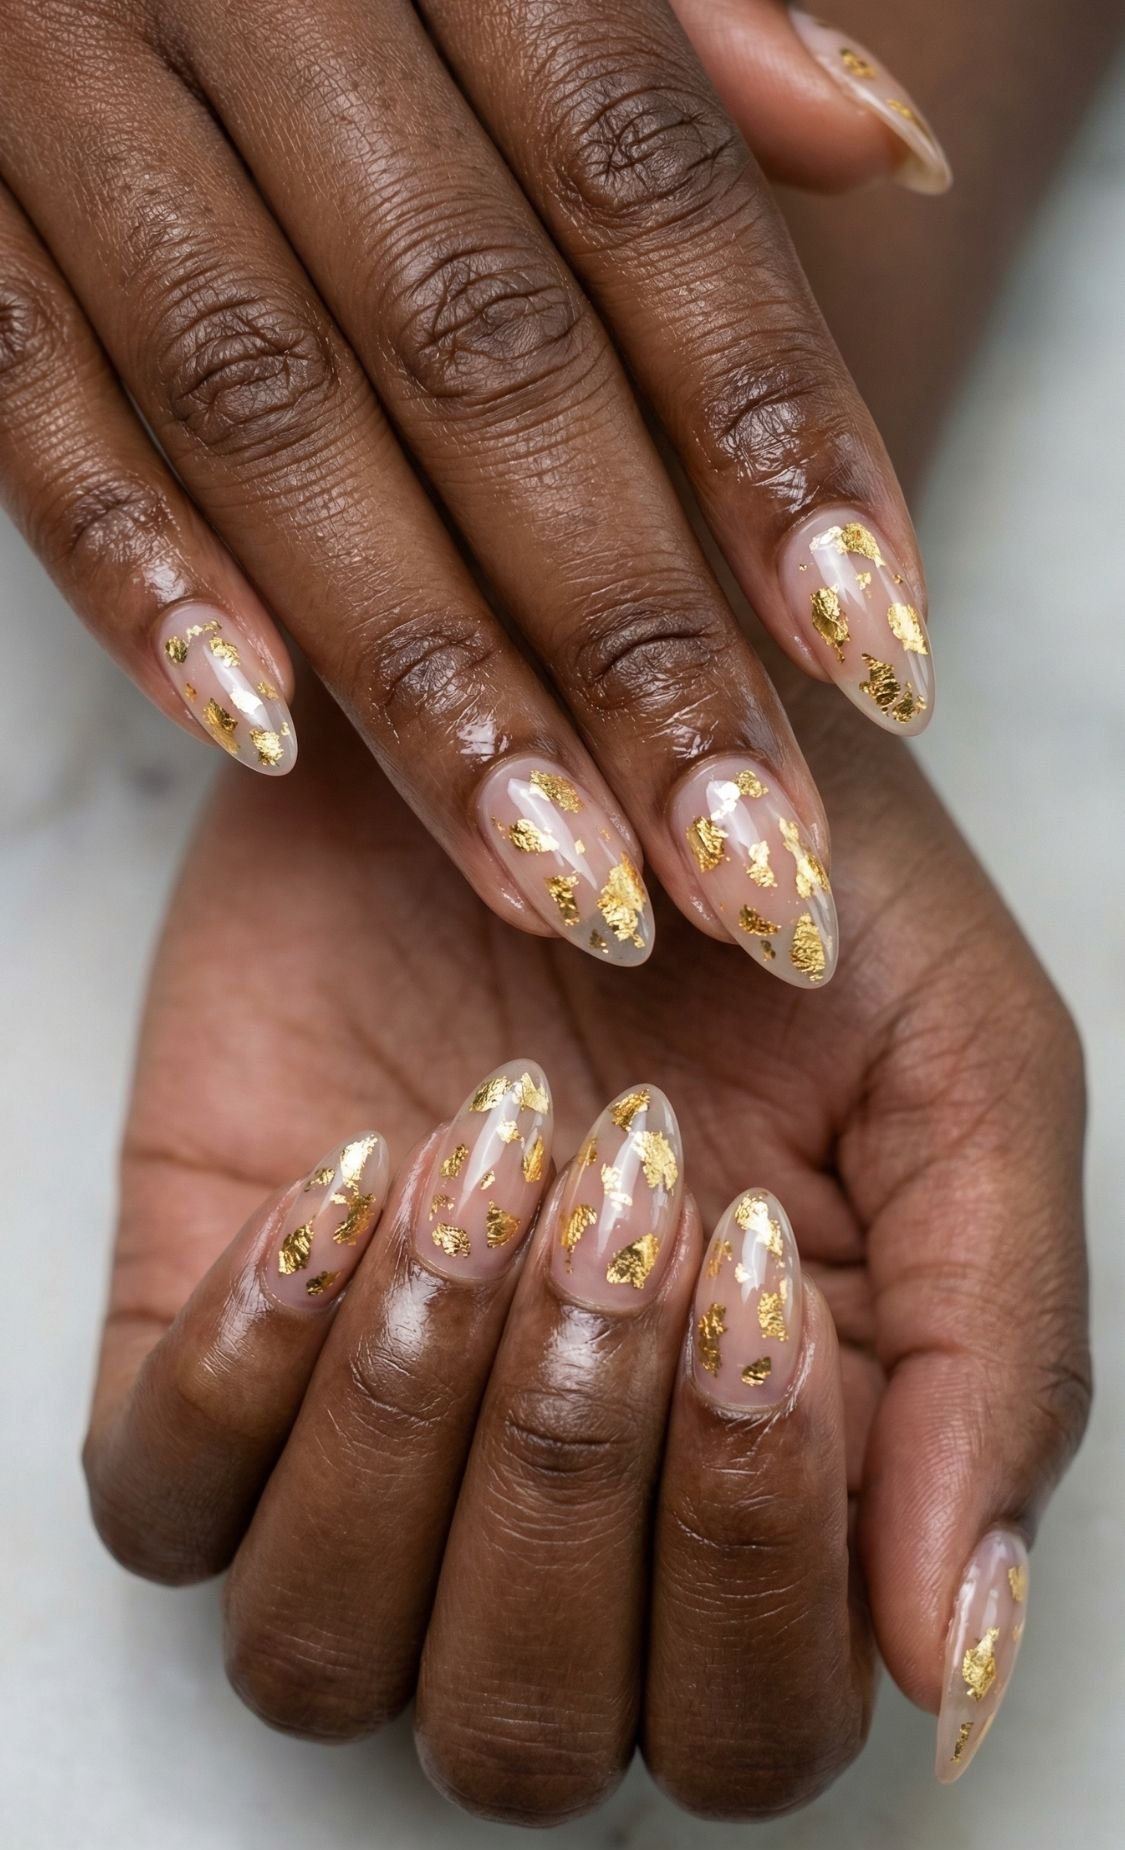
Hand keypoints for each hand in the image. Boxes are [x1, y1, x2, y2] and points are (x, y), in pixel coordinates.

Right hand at [0, 0, 947, 982]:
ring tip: (566, 878)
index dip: (768, 427)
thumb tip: (883, 148)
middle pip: (479, 348)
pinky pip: (23, 395)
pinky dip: (133, 566)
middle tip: (741, 856)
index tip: (871, 653)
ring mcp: (69, 88)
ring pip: (266, 410)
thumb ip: (678, 38)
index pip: (643, 190)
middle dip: (624, 629)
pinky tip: (262, 737)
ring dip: (423, 669)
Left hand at [84, 668, 1088, 1815]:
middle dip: (570, 1476)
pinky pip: (156, 1506)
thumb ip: (1000, 1357)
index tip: (751, 1272)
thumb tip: (959, 1662)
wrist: (564, 710)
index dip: (746, 1554)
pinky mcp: (203, 1344)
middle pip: (526, 1734)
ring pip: (319, 1653)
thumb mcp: (966, 1075)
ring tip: (478, 1161)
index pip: (752, 1727)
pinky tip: (347, 1170)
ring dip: (405, 1423)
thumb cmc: (784, 901)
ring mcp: (359, 1448)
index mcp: (764, 1496)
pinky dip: (243, 1368)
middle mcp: (553, 1522)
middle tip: (622, 1194)